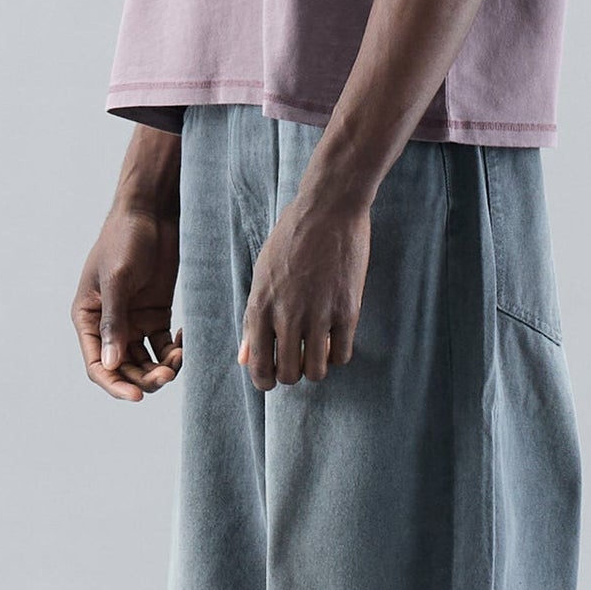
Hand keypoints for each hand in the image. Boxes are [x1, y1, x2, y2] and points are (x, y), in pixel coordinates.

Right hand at [72, 200, 182, 403]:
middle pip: (123, 368)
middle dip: (144, 378)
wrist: (151, 211)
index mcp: (88, 317)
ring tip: (179, 360)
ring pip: (145, 361)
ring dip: (160, 368)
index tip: (137, 396)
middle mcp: (108, 324)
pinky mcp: (155, 314)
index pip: (97, 365)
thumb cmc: (125, 238)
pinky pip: (162, 345)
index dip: (115, 384)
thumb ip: (114, 322)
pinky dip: (173, 351)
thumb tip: (109, 365)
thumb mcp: (118, 279)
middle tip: (168, 375)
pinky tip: (183, 342)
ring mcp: (132, 320)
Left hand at [239, 179, 370, 391]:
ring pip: (315, 372)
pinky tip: (335, 339)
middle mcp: (286, 315)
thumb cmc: (291, 238)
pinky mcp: (347, 310)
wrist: (328, 209)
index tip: (272, 378)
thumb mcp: (262, 274)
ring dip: (315, 368)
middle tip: (297, 362)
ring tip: (317, 352)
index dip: (264, 380)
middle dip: (291, 374)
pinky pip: (341, 355)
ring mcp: (318, 314)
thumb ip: (253, 320)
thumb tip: (244, 358)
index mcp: (260, 306)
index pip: (258, 365)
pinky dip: (337, 354)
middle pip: (287, 374)